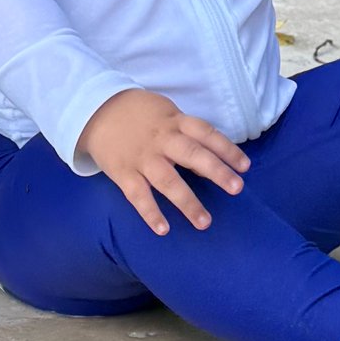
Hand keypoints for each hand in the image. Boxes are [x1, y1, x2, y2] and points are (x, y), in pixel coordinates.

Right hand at [81, 88, 248, 233]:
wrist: (95, 110)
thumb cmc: (140, 115)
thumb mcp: (167, 114)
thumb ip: (188, 135)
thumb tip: (211, 165)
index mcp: (174, 122)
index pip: (206, 133)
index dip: (227, 149)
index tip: (245, 166)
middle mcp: (161, 139)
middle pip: (192, 154)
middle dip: (216, 172)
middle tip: (237, 189)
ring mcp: (141, 157)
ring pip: (167, 180)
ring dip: (187, 202)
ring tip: (205, 222)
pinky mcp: (122, 172)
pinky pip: (138, 195)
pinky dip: (150, 213)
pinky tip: (163, 230)